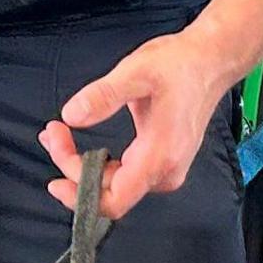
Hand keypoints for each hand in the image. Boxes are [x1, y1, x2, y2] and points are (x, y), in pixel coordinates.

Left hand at [40, 28, 244, 222]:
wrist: (209, 62)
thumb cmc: (179, 65)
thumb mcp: (136, 72)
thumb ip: (103, 95)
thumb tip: (72, 115)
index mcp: (159, 156)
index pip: (115, 201)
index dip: (81, 196)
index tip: (55, 176)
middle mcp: (165, 171)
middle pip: (109, 193)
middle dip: (73, 168)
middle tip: (52, 133)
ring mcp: (165, 170)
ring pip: (113, 186)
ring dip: (81, 165)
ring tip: (58, 134)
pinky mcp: (161, 162)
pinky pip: (122, 175)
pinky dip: (96, 162)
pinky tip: (77, 141)